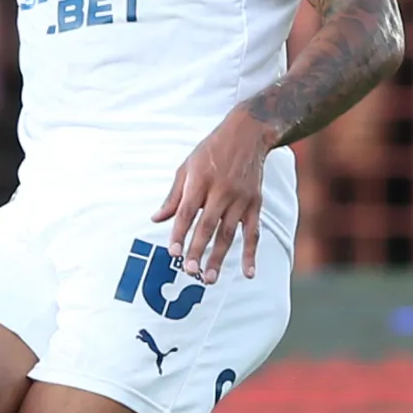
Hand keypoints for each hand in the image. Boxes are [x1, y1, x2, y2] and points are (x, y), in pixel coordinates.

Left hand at [153, 106, 273, 284]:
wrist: (248, 134)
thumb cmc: (211, 151)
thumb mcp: (187, 167)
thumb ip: (173, 196)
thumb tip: (156, 219)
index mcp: (200, 180)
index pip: (187, 211)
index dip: (179, 233)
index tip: (173, 252)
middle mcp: (221, 190)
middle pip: (208, 225)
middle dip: (198, 250)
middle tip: (190, 272)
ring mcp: (240, 198)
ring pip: (229, 232)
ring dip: (219, 257)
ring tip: (209, 278)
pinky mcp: (255, 203)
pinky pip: (254, 232)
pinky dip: (251, 253)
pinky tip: (248, 271)